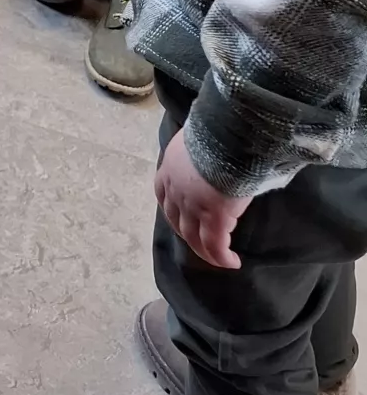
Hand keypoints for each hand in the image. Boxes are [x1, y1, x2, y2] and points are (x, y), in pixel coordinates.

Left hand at [156, 128, 250, 269]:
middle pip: (176, 220)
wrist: (227, 135)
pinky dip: (222, 257)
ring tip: (219, 259)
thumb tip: (217, 152)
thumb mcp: (199, 139)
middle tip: (200, 242)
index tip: (180, 217)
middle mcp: (176, 191)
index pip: (162, 194)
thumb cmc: (216, 131)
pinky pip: (216, 246)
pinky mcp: (214, 219)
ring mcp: (193, 207)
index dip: (171, 209)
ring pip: (195, 238)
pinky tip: (232, 263)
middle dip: (187, 233)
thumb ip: (202, 151)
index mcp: (169, 169)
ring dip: (206, 252)